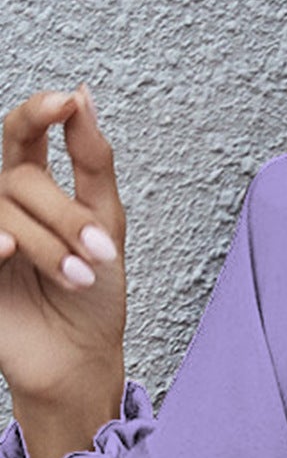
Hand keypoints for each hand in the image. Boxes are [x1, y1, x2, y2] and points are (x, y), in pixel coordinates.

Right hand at [0, 86, 126, 412]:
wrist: (80, 360)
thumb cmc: (94, 297)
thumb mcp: (106, 226)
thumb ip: (93, 163)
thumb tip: (82, 96)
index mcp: (32, 189)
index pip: (22, 133)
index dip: (38, 112)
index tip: (64, 103)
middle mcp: (2, 206)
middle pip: (22, 181)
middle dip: (65, 216)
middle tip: (101, 255)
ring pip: (3, 211)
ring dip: (48, 243)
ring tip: (80, 278)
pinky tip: (10, 251)